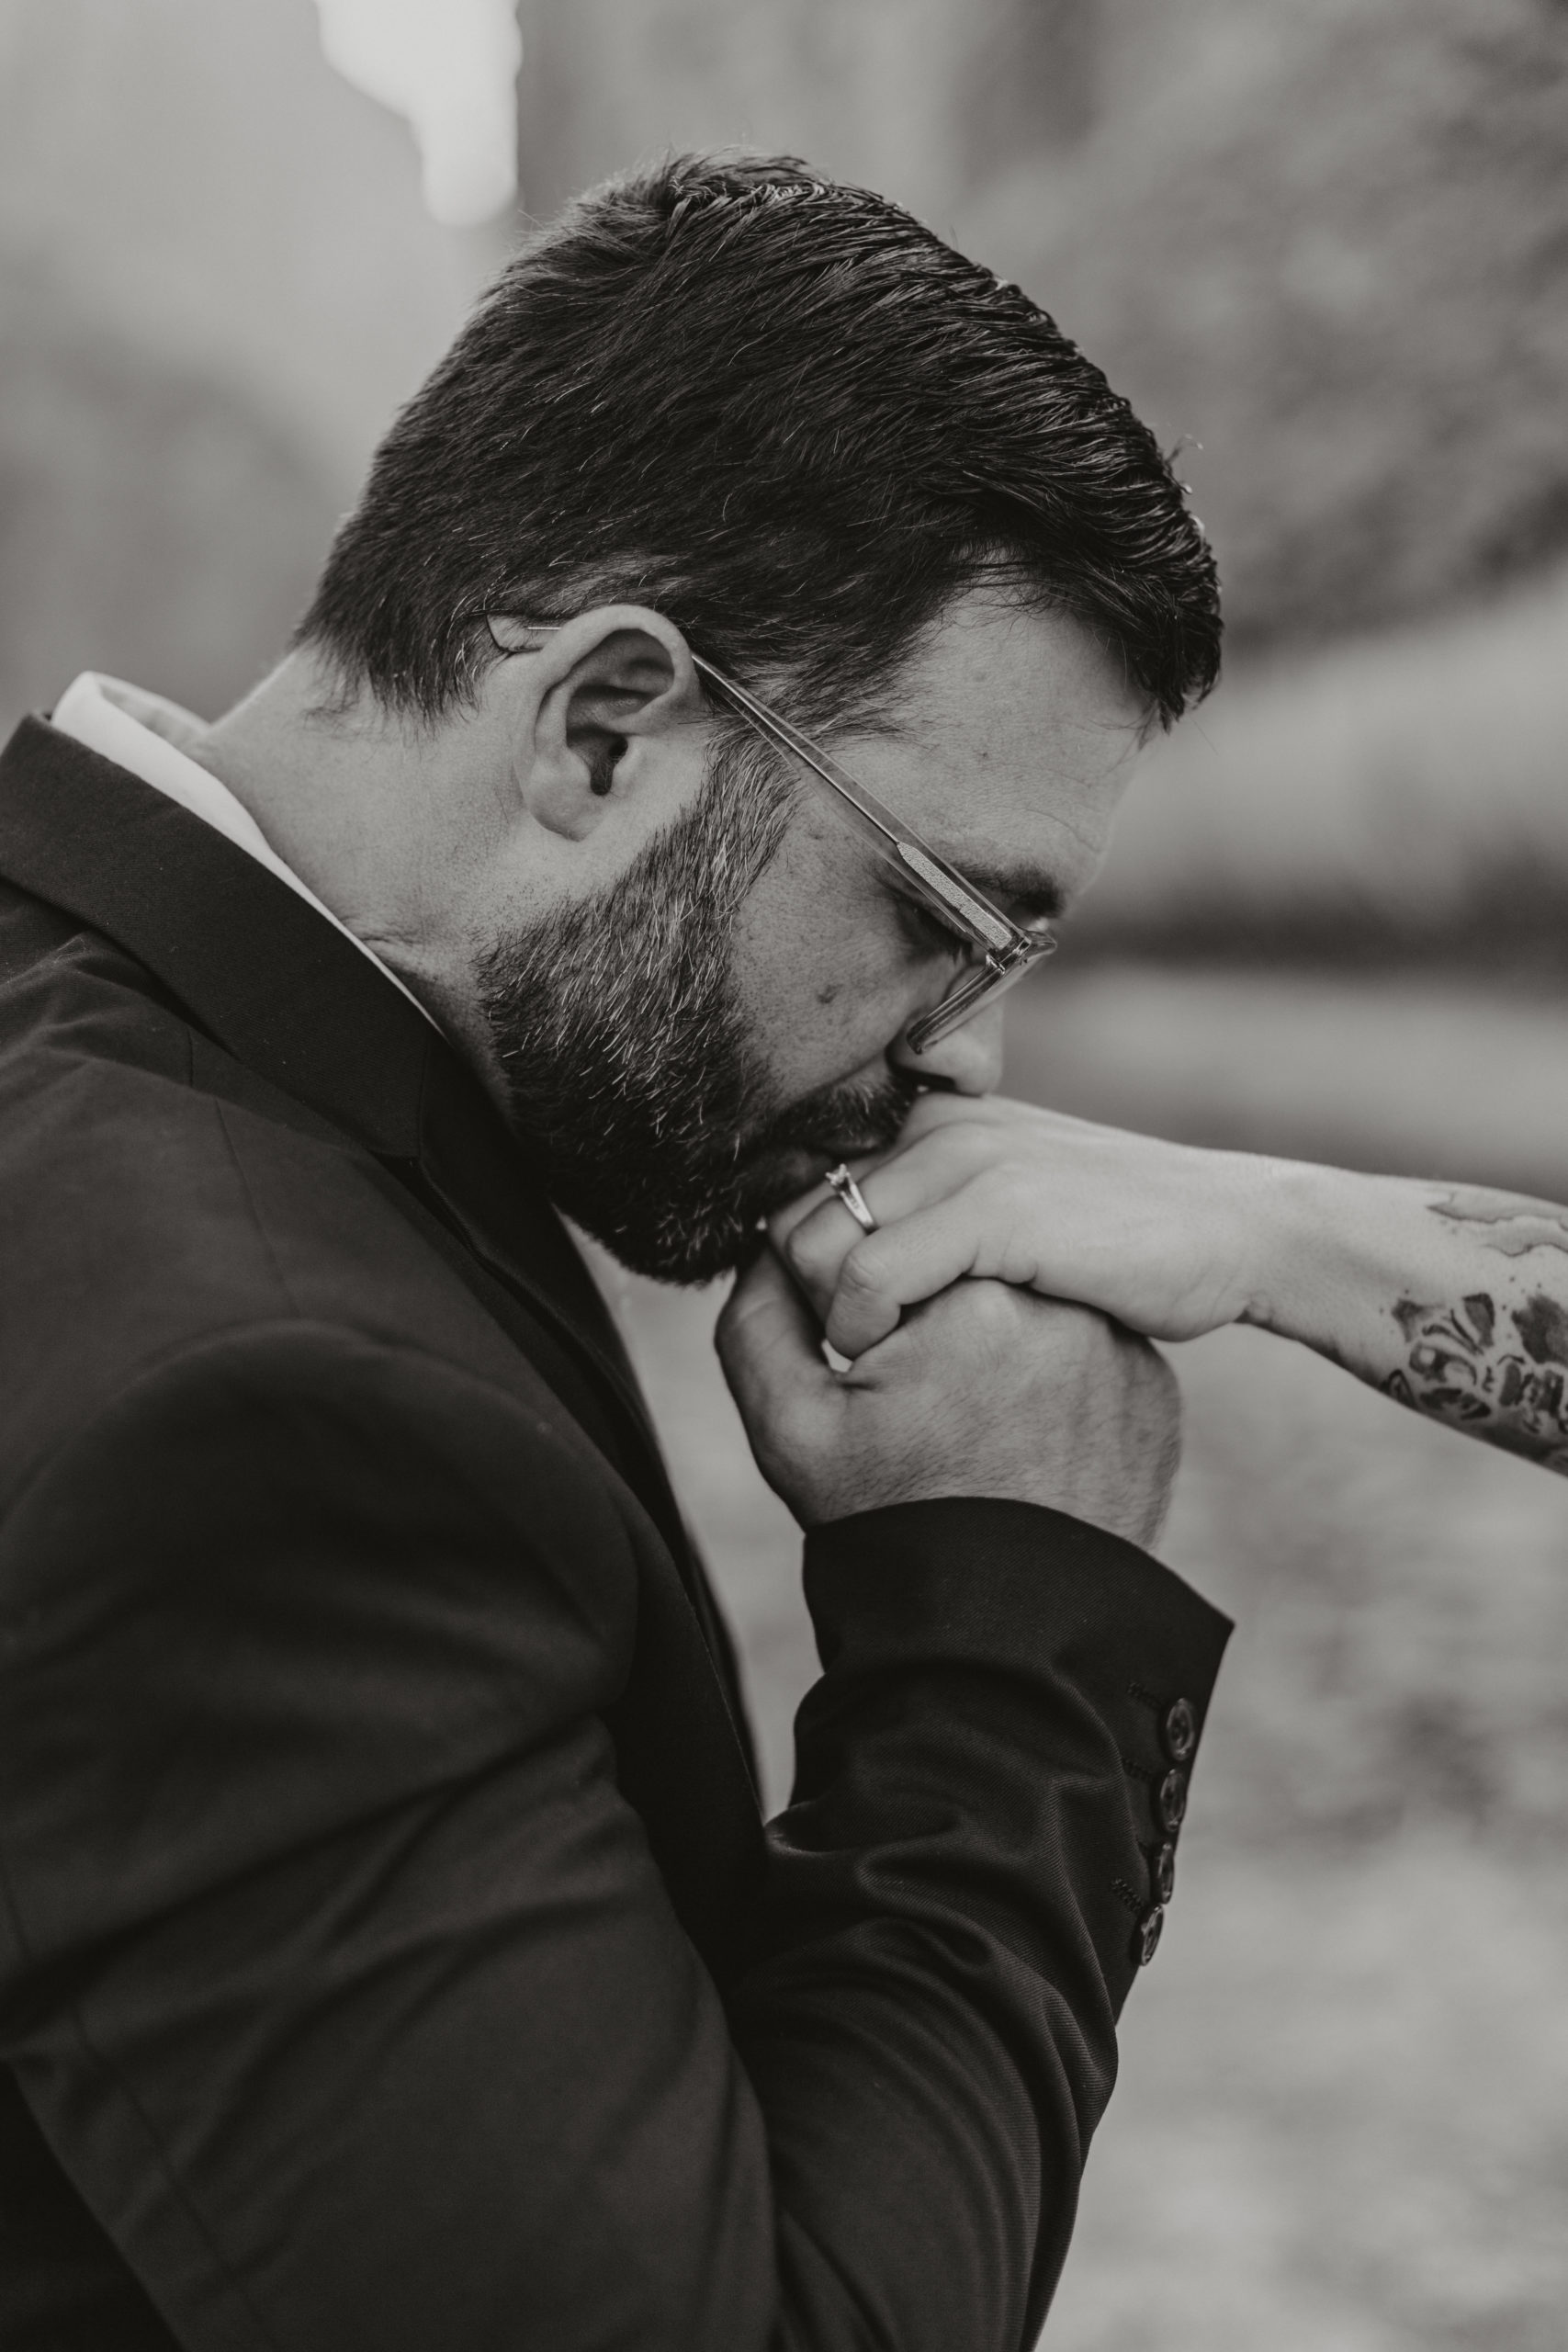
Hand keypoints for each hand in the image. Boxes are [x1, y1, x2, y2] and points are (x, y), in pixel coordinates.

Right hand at [716, 1247, 1179, 1545]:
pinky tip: (1022, 1440)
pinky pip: (1085, 1354)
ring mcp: (1121, 1346)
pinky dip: (1051, 1382)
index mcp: (970, 1294)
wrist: (1003, 1632)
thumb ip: (759, 1314)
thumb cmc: (890, 1522)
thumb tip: (776, 1239)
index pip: (891, 1253)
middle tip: (920, 1408)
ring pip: (1029, 1307)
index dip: (858, 1317)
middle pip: (965, 1273)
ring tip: (972, 1426)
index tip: (866, 1378)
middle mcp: (1064, 1302)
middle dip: (930, 1324)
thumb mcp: (789, 1426)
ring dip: (994, 1343)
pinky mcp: (1150, 1388)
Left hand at [772, 1093, 1287, 1358]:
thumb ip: (941, 1212)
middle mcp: (934, 1125)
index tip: (831, 1329)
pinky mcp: (993, 1209)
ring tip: (872, 1364)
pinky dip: (863, 1333)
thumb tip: (852, 1265)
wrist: (1233, 1232)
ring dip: (827, 1322)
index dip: (798, 1270)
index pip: (801, 1189)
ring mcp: (963, 1160)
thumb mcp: (1016, 1206)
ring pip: (815, 1246)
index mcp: (933, 1119)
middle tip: (847, 1358)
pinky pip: (868, 1277)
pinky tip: (896, 1365)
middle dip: (801, 1300)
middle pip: (789, 1219)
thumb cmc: (1125, 1241)